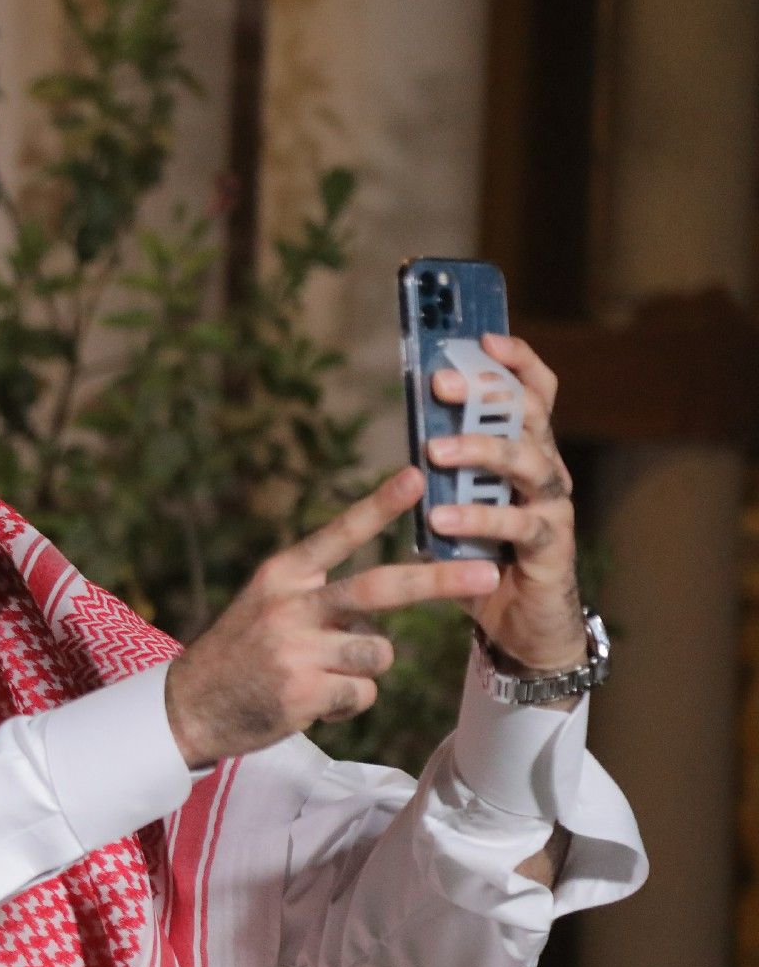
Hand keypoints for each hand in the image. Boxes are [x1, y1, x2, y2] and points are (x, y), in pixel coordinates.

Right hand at [166, 467, 497, 767]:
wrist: (188, 708)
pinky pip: (363, 692)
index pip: (338, 535)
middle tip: (486, 574)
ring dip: (366, 667)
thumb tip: (383, 615)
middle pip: (378, 589)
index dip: (379, 505)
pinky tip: (313, 702)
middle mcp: (289, 607)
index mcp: (281, 576)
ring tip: (325, 675)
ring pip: (379, 652)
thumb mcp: (265, 606)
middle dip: (438, 580)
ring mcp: (296, 651)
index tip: (417, 477)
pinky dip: (348, 702)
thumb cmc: (240, 654)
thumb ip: (319, 597)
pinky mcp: (303, 693)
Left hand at [422, 332, 585, 670]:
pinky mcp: (550, 547)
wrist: (522, 628)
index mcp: (526, 452)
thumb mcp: (458, 504)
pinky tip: (442, 517)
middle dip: (486, 395)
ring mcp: (553, 507)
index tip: (482, 338)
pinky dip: (479, 517)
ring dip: (481, 450)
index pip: (533, 394)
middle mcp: (546, 471)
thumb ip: (444, 472)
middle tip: (441, 383)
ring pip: (528, 463)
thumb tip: (414, 427)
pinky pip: (518, 523)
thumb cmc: (483, 557)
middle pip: (528, 417)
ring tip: (435, 451)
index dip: (516, 362)